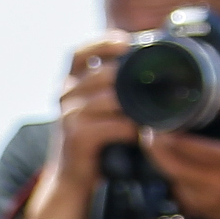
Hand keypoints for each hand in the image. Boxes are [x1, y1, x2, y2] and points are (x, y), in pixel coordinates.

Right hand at [43, 41, 139, 191]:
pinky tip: (140, 132)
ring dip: (134, 104)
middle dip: (128, 74)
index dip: (102, 43)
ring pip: (108, 99)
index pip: (79, 53)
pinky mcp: (77, 137)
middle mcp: (65, 95)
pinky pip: (112, 125)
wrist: (71, 177)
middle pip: (100, 73)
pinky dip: (130, 128)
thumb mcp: (95, 107)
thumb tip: (147, 68)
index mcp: (70, 84)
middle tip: (154, 77)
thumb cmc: (92, 138)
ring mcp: (69, 116)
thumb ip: (111, 87)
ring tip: (153, 108)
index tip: (126, 42)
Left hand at [144, 91, 219, 218]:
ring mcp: (202, 199)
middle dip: (155, 145)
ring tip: (155, 139)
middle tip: (148, 129)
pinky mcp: (195, 208)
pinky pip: (175, 185)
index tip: (162, 118)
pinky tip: (171, 158)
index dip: (171, 133)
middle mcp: (215, 184)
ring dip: (159, 158)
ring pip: (170, 174)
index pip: (192, 147)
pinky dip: (170, 171)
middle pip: (171, 163)